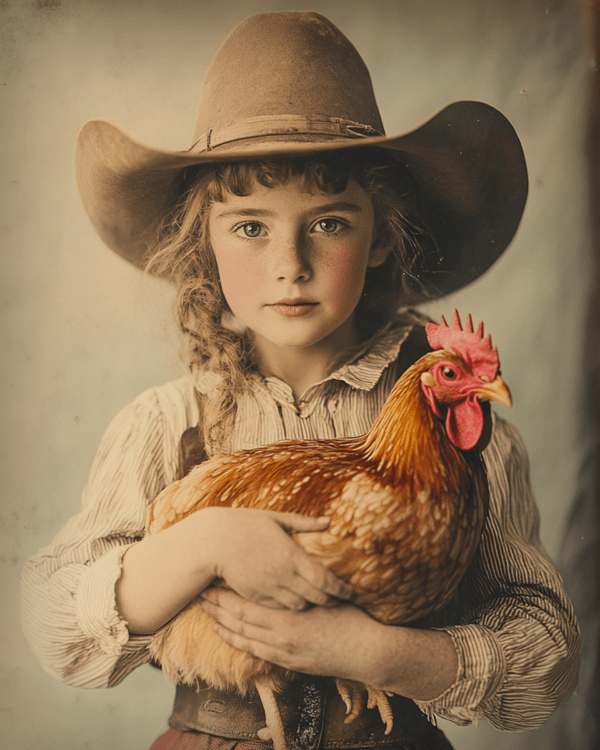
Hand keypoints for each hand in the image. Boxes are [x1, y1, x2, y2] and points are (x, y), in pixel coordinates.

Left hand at [201, 587, 380, 683]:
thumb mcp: (325, 593)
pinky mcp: (289, 662)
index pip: (248, 605)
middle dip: (219, 609)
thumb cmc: (350, 617)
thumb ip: (302, 581)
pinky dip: (238, 642)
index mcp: (289, 616)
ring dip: (223, 625)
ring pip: (245, 638)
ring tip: (207, 613)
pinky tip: (228, 634)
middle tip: (201, 596)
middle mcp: (282, 636)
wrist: (366, 651)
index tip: (213, 582)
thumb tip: (286, 561)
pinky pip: (256, 652)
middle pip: (241, 621)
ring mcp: (284, 651)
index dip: (227, 595)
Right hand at [203, 507, 353, 609]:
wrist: (214, 541)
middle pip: (316, 597)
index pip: (324, 579)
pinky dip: (291, 607)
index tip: (350, 591)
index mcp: (292, 555)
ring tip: (319, 602)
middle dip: (331, 600)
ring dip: (311, 605)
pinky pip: (280, 608)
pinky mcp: (257, 596)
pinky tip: (297, 602)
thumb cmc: (246, 524)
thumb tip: (327, 521)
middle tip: (341, 600)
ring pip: (299, 606)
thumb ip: (304, 523)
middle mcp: (283, 575)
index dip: (340, 588)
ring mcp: (269, 588)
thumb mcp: (276, 519)